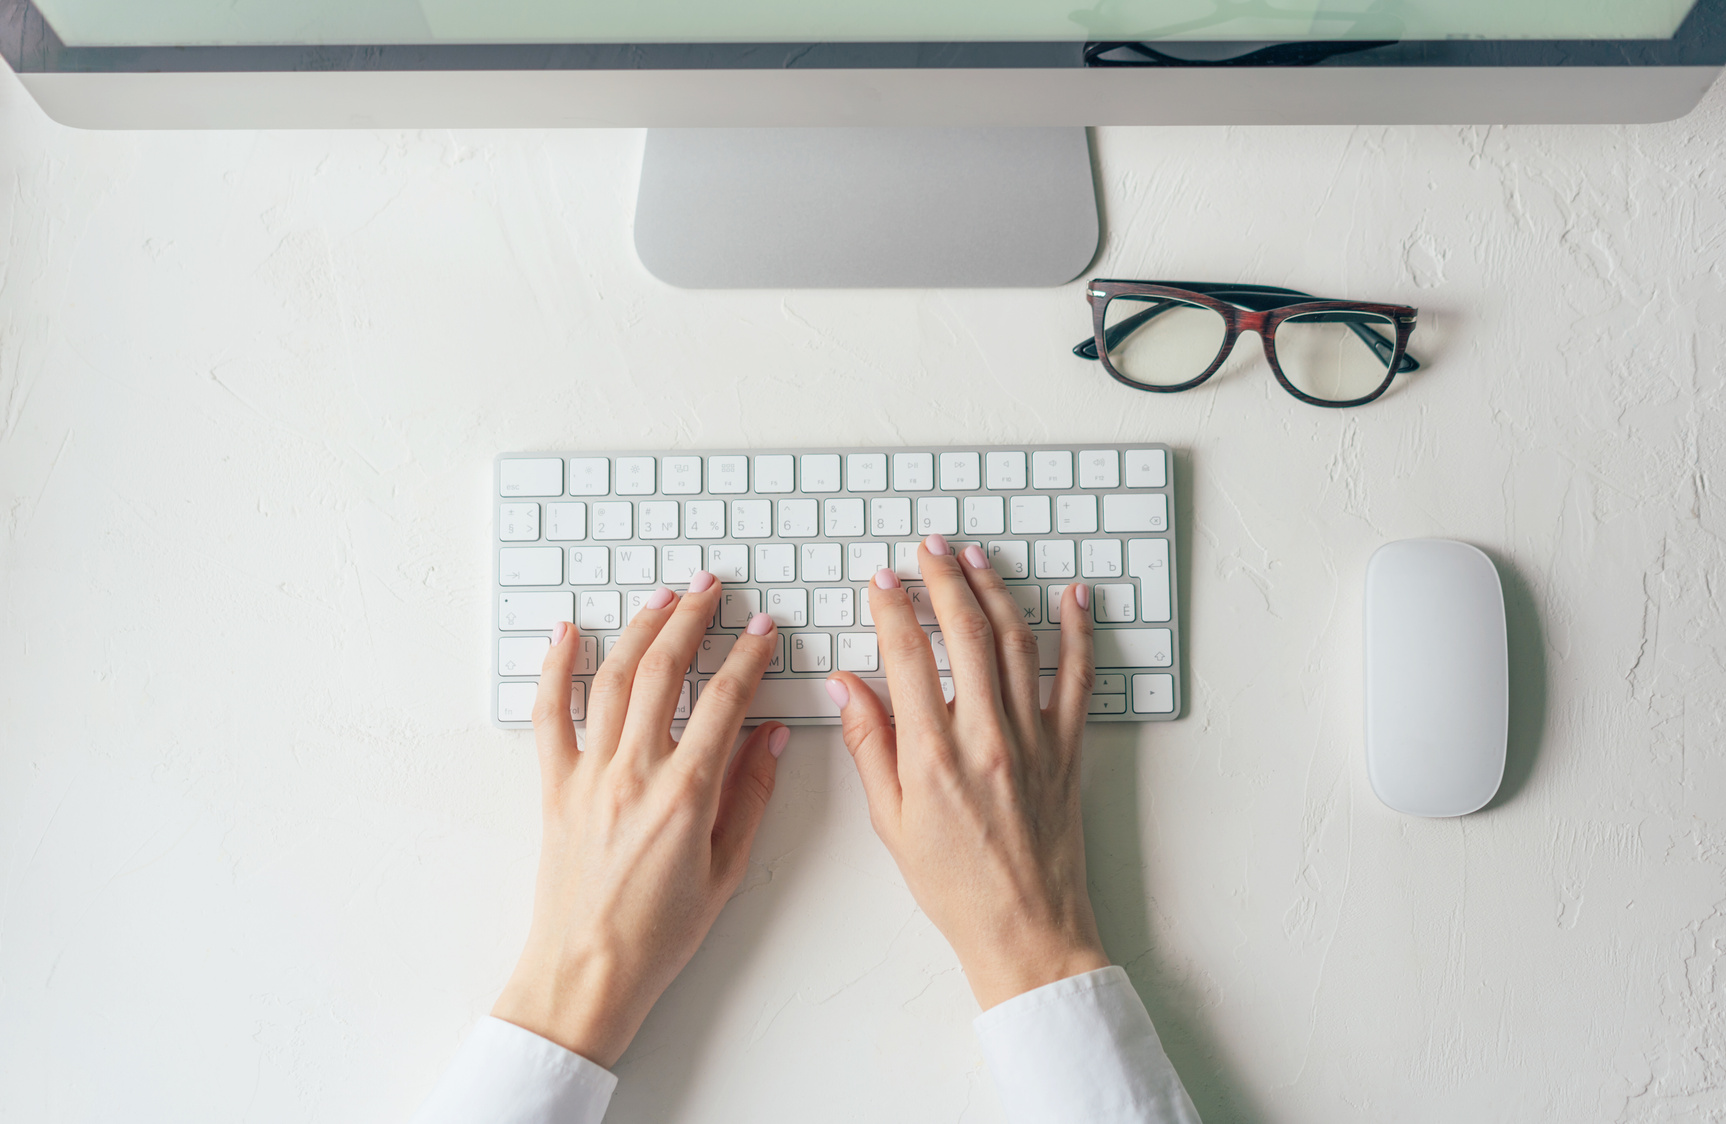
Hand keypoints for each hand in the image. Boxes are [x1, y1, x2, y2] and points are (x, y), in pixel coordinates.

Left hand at [492, 573, 786, 1067]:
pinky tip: (566, 633)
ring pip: (612, 680)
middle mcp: (634, 774)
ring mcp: (588, 776)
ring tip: (662, 597)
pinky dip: (554, 669)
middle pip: (664, 672)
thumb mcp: (726, 870)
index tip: (763, 630)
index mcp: (685, 795)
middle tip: (713, 589)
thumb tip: (771, 738)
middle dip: (693, 620)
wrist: (587, 973)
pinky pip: (550, 716)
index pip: (724, 702)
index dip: (748, 658)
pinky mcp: (554, 788)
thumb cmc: (659, 935)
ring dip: (639, 629)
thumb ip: (750, 798)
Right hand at [826, 535, 1108, 1009]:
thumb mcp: (892, 820)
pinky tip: (1074, 598)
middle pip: (965, 633)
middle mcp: (986, 735)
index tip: (881, 581)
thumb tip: (845, 686)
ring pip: (1017, 642)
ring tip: (977, 558)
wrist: (1027, 929)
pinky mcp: (1068, 749)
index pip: (908, 655)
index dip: (891, 608)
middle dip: (943, 580)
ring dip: (995, 591)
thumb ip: (868, 745)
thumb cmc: (955, 886)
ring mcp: (1034, 738)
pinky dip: (1077, 633)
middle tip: (928, 548)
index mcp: (933, 754)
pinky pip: (1077, 678)